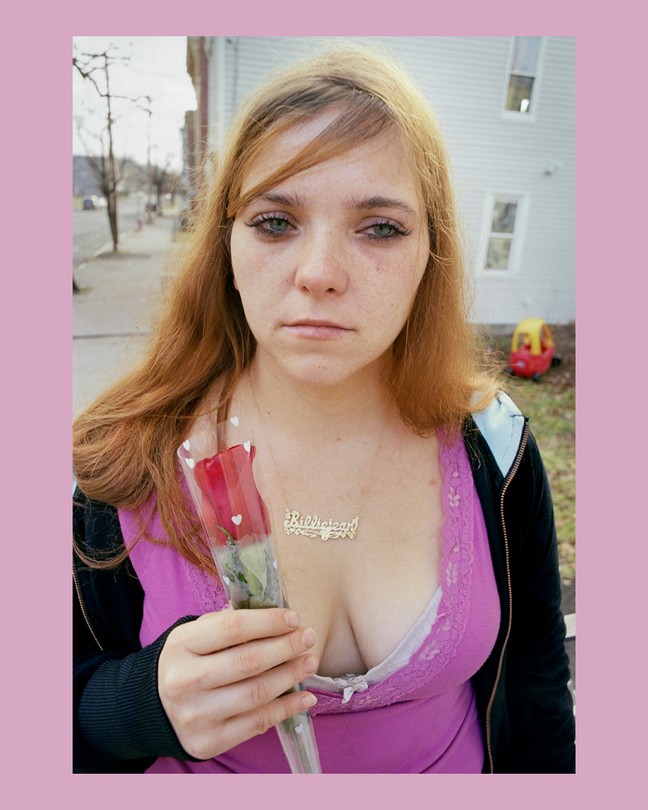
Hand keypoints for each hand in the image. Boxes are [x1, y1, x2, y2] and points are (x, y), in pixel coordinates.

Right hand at [158, 608, 317, 759]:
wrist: (153, 707)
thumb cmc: (186, 661)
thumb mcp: (195, 634)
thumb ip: (228, 623)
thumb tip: (274, 617)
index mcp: (182, 645)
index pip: (232, 628)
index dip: (268, 622)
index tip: (293, 618)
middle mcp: (185, 680)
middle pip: (248, 661)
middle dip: (286, 647)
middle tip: (308, 638)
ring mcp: (196, 714)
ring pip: (256, 693)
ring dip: (291, 676)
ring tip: (310, 662)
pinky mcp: (209, 741)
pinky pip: (257, 723)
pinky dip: (287, 709)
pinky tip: (305, 697)